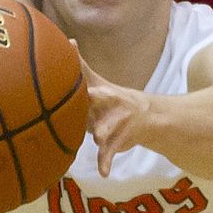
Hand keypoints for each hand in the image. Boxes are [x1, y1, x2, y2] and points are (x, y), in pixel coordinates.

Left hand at [79, 46, 145, 176]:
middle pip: (99, 102)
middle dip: (94, 101)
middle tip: (88, 96)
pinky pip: (109, 154)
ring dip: (100, 134)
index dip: (81, 81)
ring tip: (97, 137)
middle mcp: (109, 104)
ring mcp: (115, 123)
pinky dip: (106, 163)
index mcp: (100, 90)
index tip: (74, 76)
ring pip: (104, 129)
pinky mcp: (117, 141)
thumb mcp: (98, 81)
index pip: (88, 84)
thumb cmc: (110, 98)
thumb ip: (81, 65)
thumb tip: (68, 40)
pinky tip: (103, 172)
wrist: (145, 115)